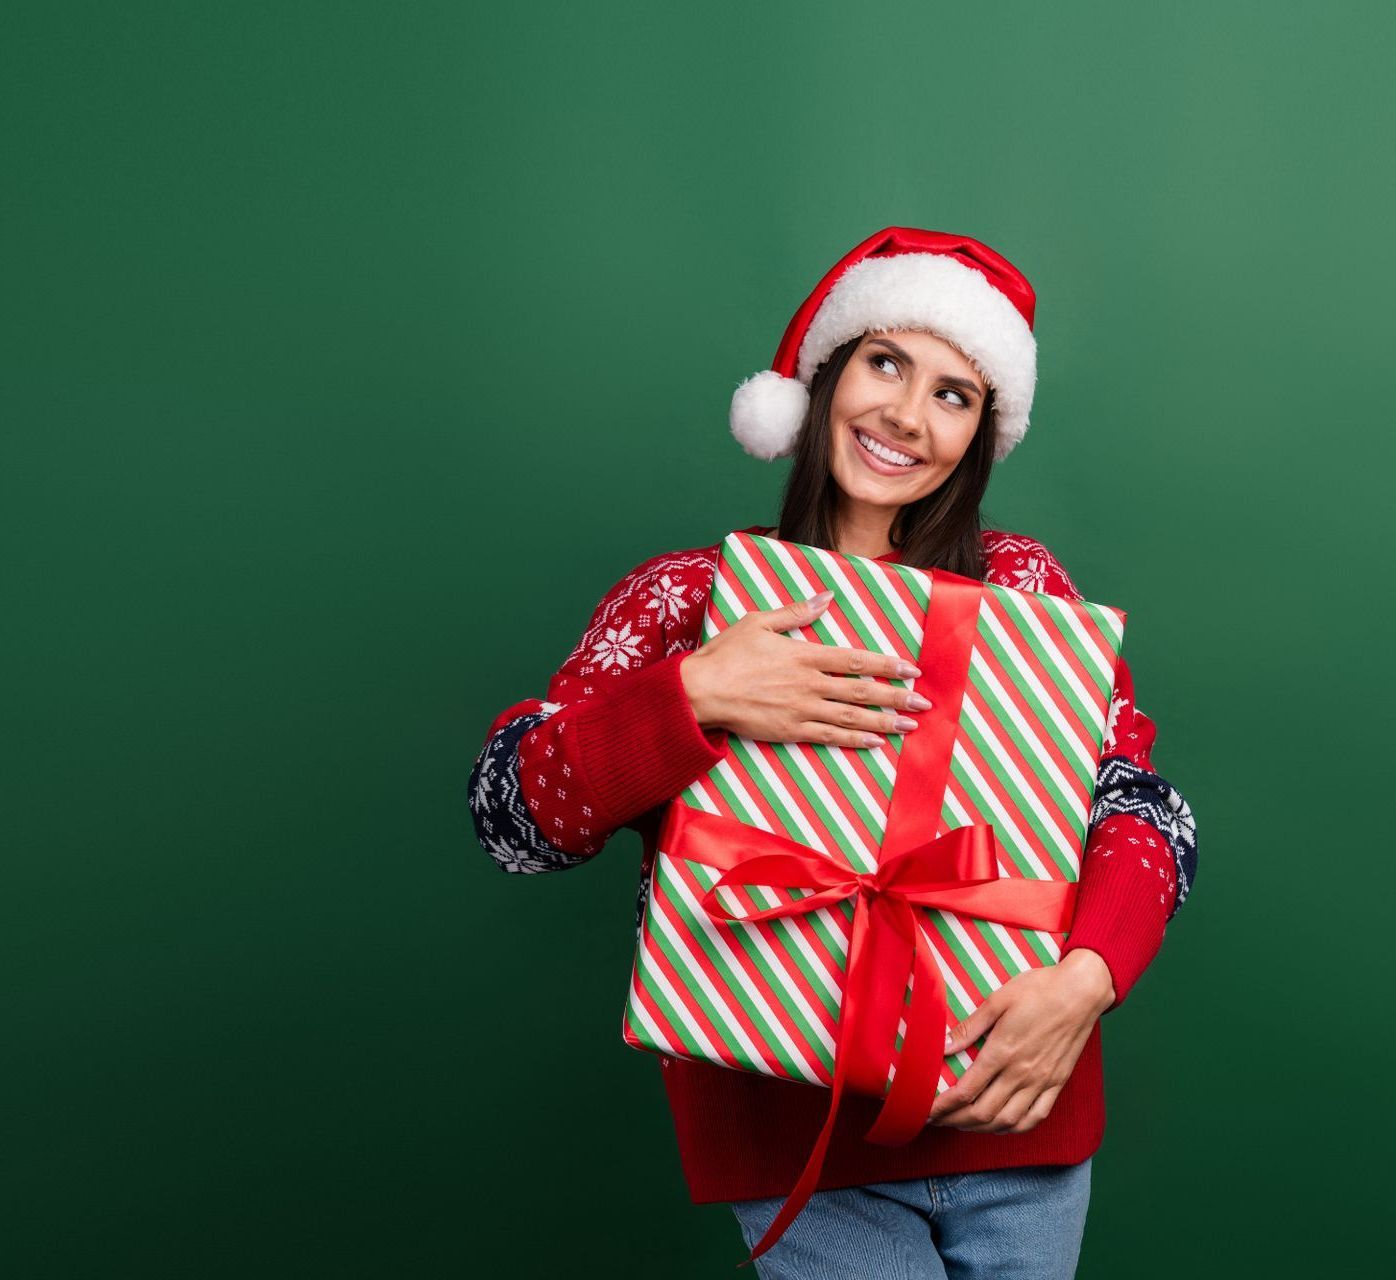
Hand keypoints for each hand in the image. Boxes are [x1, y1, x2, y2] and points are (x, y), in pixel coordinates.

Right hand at [678, 590, 929, 747]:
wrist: (699, 691)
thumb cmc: (725, 654)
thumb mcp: (759, 621)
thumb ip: (796, 612)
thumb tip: (826, 597)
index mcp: (804, 655)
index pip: (856, 660)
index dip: (887, 665)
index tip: (912, 669)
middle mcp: (808, 683)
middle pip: (862, 691)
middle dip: (897, 696)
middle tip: (924, 702)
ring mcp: (801, 709)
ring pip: (852, 716)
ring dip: (884, 721)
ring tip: (910, 725)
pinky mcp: (790, 730)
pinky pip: (830, 736)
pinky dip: (855, 739)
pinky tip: (876, 741)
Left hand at [926, 949, 1115, 1133]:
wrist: (1081, 992)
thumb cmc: (1038, 989)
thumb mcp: (998, 1000)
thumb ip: (970, 1027)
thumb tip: (943, 1046)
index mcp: (1002, 1051)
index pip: (965, 1091)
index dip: (943, 1106)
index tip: (926, 1111)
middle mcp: (1022, 1073)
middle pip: (982, 1112)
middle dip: (955, 1121)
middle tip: (937, 1120)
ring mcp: (1042, 1081)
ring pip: (1008, 1120)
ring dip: (981, 1129)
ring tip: (963, 1124)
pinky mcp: (1057, 1083)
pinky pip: (1036, 1117)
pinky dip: (1015, 1127)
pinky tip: (1001, 1125)